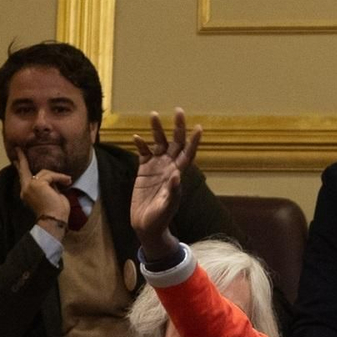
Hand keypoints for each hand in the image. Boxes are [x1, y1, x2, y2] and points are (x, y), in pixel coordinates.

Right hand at [13, 149, 70, 231]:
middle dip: (22, 159)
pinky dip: (60, 178)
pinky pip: (50, 176)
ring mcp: (30, 186)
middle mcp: (25, 189)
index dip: (20, 167)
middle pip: (24, 170)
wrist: (55, 220)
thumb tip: (52, 180)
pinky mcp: (37, 184)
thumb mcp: (51, 196)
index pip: (23, 177)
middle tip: (19, 150)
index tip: (16, 160)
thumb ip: (48, 186)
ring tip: (67, 181)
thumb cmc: (56, 212)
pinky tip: (67, 181)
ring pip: (44, 173)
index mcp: (28, 193)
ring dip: (57, 177)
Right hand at [131, 108, 201, 255]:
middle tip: (179, 111)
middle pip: (175, 143)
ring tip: (154, 115)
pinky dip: (140, 144)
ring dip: (157, 130)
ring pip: (158, 144)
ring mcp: (156, 167)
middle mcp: (169, 168)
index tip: (199, 128)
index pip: (188, 154)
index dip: (193, 142)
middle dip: (178, 128)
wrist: (146, 225)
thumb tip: (176, 176)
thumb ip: (172, 192)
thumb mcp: (167, 207)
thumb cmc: (160, 218)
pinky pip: (143, 153)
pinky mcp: (143, 170)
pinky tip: (137, 138)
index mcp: (178, 175)